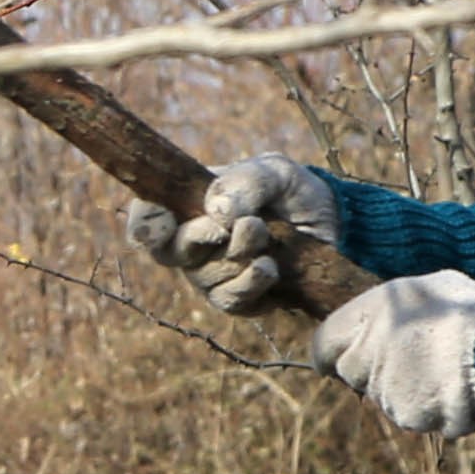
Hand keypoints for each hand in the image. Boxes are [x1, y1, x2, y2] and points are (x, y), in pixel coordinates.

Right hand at [124, 154, 335, 314]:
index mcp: (186, 206)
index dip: (144, 225)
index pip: (146, 219)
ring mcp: (211, 275)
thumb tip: (217, 211)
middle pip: (170, 253)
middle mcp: (190, 245)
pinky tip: (270, 267)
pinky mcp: (238, 299)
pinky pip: (230, 302)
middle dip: (202, 237)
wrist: (330, 221)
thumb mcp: (273, 171)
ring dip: (238, 256)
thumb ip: (244, 182)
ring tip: (267, 236)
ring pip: (204, 279)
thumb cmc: (289, 190)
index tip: (163, 223)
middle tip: (243, 222)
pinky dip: (250, 283)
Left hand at [315, 271, 474, 436]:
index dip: (329, 353)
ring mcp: (386, 390)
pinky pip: (418, 415)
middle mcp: (367, 355)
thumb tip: (388, 318)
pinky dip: (435, 409)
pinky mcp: (408, 415)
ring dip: (409, 390)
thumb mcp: (432, 287)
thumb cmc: (471, 310)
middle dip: (375, 370)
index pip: (324, 343)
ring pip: (387, 397)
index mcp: (367, 316)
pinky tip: (456, 389)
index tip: (332, 362)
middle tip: (414, 358)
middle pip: (355, 373)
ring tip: (445, 369)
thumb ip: (398, 306)